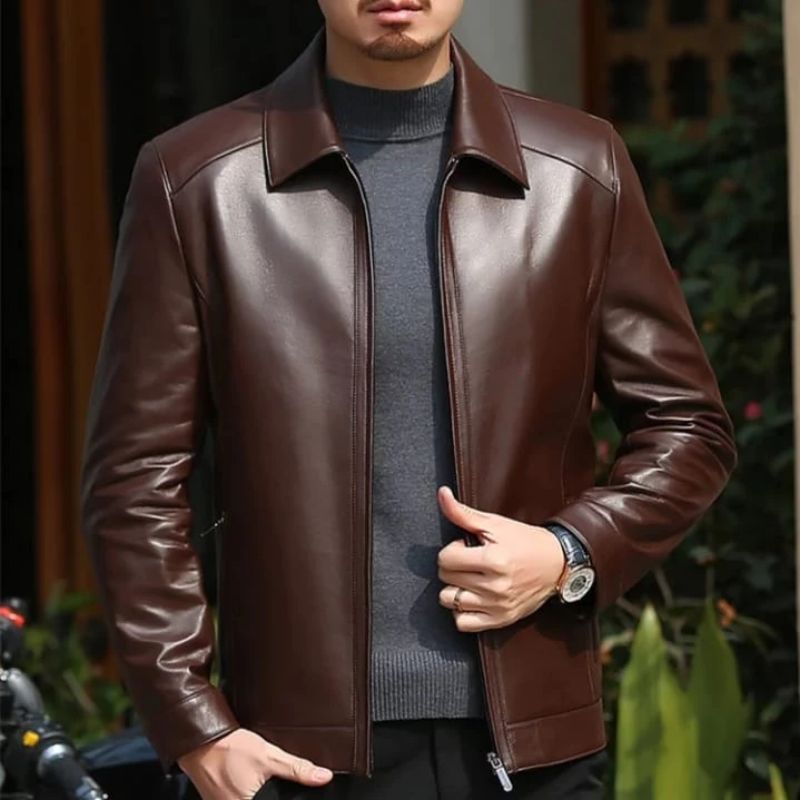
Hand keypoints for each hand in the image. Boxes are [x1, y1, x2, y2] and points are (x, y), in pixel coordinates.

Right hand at [178, 728, 333, 799]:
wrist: (200, 741)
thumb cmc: (231, 748)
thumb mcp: (269, 756)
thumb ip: (297, 769)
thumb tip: (323, 777)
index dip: (285, 798)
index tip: (283, 792)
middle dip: (273, 795)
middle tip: (266, 780)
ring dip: (261, 795)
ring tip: (259, 781)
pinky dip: (248, 794)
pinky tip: (250, 783)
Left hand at [436, 485, 564, 631]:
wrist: (557, 563)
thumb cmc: (524, 541)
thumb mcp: (494, 523)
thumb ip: (463, 513)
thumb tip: (442, 494)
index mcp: (493, 559)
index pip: (445, 560)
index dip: (452, 550)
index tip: (465, 547)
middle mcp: (495, 586)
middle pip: (446, 579)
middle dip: (453, 567)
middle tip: (471, 561)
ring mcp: (498, 605)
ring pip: (450, 601)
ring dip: (455, 588)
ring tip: (470, 579)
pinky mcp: (501, 620)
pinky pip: (463, 623)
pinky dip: (462, 611)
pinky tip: (472, 598)